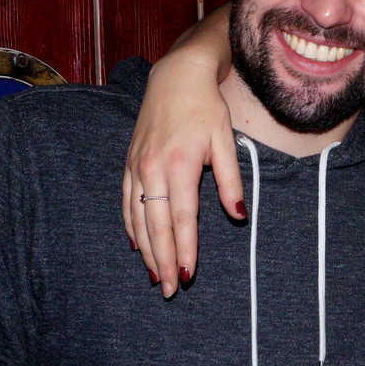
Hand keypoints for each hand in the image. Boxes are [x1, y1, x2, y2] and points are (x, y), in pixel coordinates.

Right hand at [122, 54, 243, 297]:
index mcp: (180, 164)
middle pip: (156, 225)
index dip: (185, 249)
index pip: (181, 218)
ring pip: (137, 217)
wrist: (176, 76)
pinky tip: (137, 244)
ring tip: (156, 275)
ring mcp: (136, 165)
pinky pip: (126, 200)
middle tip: (171, 288)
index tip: (189, 274)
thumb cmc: (206, 108)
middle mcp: (152, 168)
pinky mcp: (129, 161)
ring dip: (146, 249)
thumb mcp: (226, 141)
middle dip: (164, 259)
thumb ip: (232, 180)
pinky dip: (131, 225)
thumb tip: (238, 216)